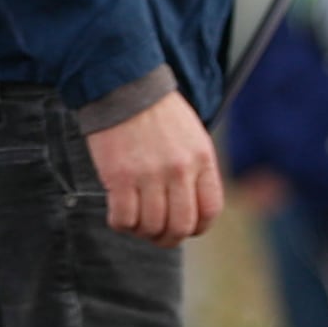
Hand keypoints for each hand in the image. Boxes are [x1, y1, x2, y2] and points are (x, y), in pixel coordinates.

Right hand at [88, 90, 225, 246]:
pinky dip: (121, 224)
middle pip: (180, 225)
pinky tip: (118, 215)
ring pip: (151, 225)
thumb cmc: (158, 113)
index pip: (209, 211)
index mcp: (201, 159)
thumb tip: (190, 208)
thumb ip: (196, 170)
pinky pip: (123, 217)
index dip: (197, 227)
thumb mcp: (192, 137)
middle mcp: (179, 170)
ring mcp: (149, 174)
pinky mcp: (120, 176)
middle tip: (157, 235)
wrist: (124, 88)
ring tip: (136, 223)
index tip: (185, 228)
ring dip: (143, 232)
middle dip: (169, 238)